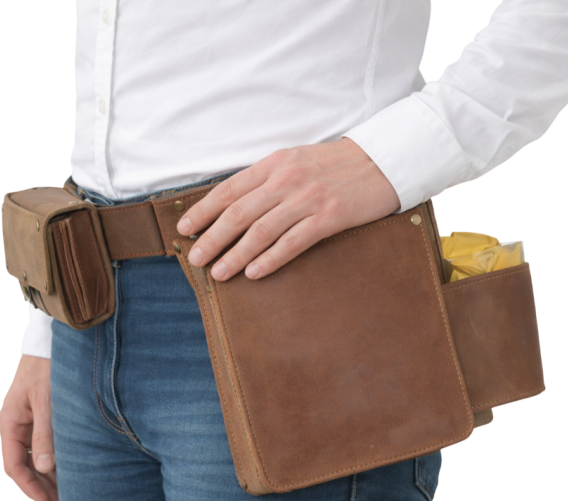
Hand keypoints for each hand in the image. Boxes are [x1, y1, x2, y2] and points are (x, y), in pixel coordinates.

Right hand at [0, 355, 59, 500]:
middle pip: (25, 467)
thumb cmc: (47, 369)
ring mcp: (26, 423)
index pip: (15, 467)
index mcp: (9, 425)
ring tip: (67, 499)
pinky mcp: (39, 419)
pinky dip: (54, 463)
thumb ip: (46, 434)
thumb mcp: (47, 402)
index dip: (30, 488)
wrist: (50, 344)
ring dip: (49, 479)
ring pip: (35, 460)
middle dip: (42, 489)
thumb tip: (46, 469)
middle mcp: (14, 427)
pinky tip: (68, 475)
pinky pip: (43, 448)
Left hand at [176, 137, 400, 280]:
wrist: (382, 162)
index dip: (203, 211)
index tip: (185, 229)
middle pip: (238, 213)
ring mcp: (308, 199)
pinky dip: (270, 259)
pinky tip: (254, 273)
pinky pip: (292, 243)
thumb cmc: (336, 165)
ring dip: (235, 255)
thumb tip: (233, 206)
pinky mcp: (329, 218)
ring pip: (261, 231)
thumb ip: (267, 179)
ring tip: (218, 272)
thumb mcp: (296, 161)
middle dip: (212, 238)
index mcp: (275, 164)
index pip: (229, 189)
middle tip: (194, 258)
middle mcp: (287, 180)